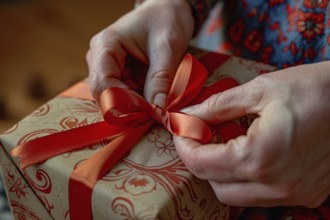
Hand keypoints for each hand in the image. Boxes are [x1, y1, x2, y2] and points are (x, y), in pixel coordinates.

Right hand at [86, 0, 193, 106]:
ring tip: (159, 104)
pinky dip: (142, 101)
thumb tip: (158, 112)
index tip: (149, 112)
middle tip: (157, 112)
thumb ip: (160, 80)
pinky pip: (128, 96)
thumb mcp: (167, 48)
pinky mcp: (121, 75)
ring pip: (118, 99)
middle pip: (108, 96)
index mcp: (104, 47)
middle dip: (132, 108)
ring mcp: (110, 68)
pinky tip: (156, 99)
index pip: (102, 86)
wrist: (169, 9)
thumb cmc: (166, 20)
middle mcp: (101, 60)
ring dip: (138, 106)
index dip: (124, 104)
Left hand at [173, 61, 329, 207]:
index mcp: (260, 156)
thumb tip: (187, 115)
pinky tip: (247, 155)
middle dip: (199, 160)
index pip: (201, 163)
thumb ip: (217, 106)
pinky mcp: (305, 194)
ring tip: (221, 144)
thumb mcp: (260, 90)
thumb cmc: (315, 88)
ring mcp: (292, 193)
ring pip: (235, 197)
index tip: (180, 127)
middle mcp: (276, 184)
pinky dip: (244, 179)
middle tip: (198, 135)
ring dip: (220, 173)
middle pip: (214, 185)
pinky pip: (260, 196)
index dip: (183, 144)